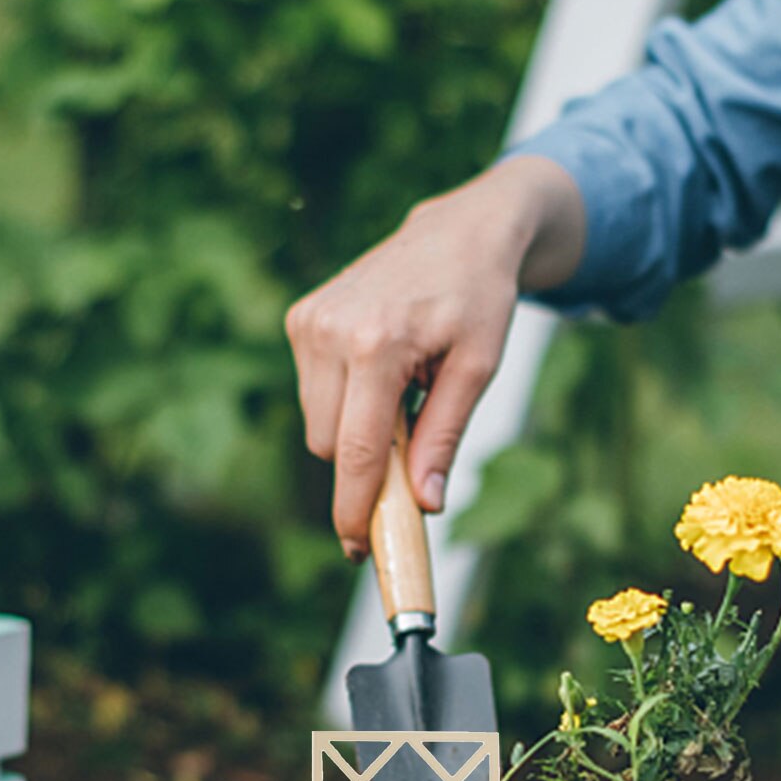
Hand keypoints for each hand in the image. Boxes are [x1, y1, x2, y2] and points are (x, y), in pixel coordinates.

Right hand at [285, 155, 582, 558]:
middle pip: (330, 446)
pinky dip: (346, 401)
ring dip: (356, 429)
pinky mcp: (301, 319)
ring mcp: (310, 322)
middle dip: (365, 464)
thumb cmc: (478, 299)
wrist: (460, 231)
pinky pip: (314, 394)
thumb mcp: (478, 369)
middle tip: (412, 449)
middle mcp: (331, 332)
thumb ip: (445, 437)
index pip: (355, 452)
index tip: (359, 549)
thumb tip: (426, 504)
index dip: (354, 509)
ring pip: (319, 424)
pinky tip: (383, 369)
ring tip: (404, 391)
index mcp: (377, 344)